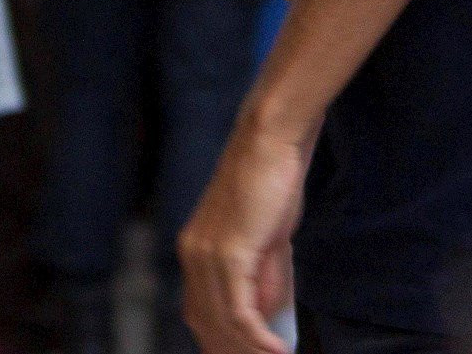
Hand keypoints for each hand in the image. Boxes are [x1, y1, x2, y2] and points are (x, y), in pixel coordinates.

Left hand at [178, 110, 310, 353]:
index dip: (221, 342)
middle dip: (233, 352)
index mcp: (195, 249)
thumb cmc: (274, 179)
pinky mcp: (229, 253)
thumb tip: (266, 316)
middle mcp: (192, 255)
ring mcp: (207, 255)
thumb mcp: (268, 237)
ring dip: (249, 351)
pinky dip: (259, 340)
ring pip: (223, 325)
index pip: (199, 312)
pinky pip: (241, 312)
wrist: (270, 138)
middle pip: (206, 326)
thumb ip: (265, 276)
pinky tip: (279, 351)